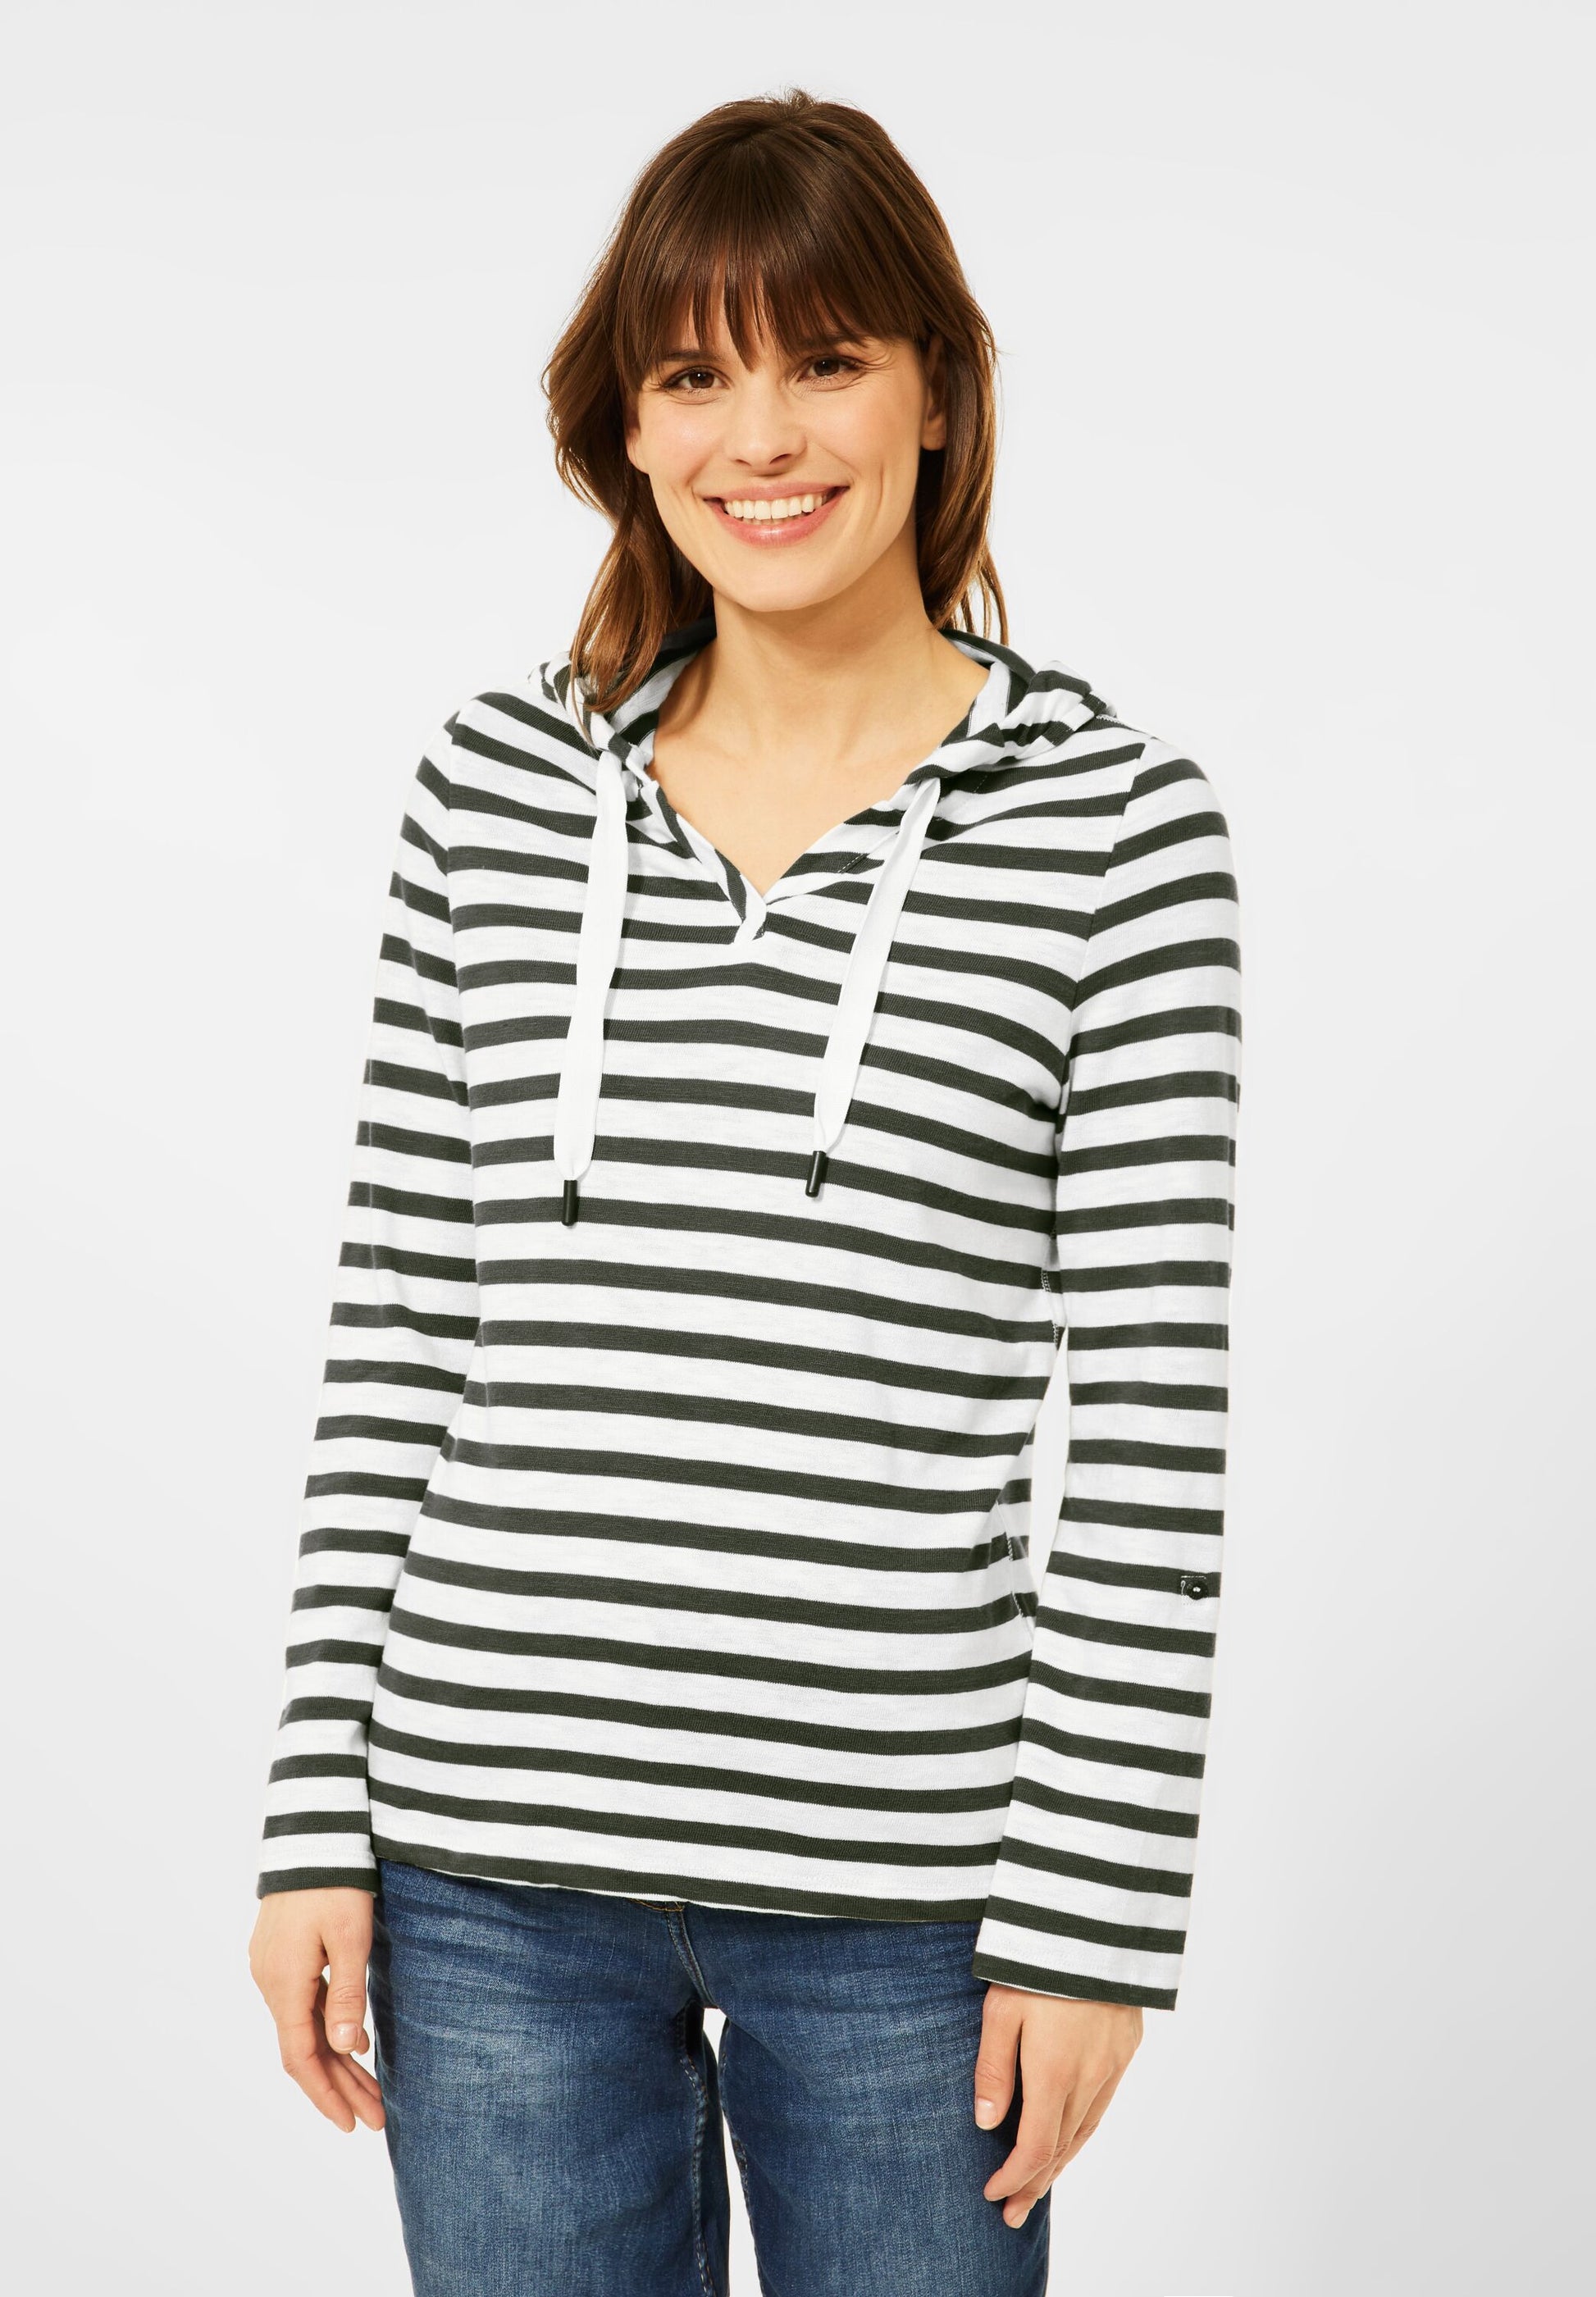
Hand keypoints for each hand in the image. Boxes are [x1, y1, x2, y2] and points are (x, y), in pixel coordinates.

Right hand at [249, 1886, 386, 2133]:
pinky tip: (355, 2041)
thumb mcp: (350, 1937)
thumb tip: (343, 2050)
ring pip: (304, 2028)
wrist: (314, 1833)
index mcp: (284, 1983)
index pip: (300, 2058)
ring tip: (373, 2090)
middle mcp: (270, 1980)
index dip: (325, 2096)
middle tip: (377, 2117)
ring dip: (337, 2060)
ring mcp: (272, 1966)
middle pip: (304, 2049)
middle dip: (340, 2087)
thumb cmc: (336, 1882)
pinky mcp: (281, 1953)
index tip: (352, 2125)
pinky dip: (328, 2028)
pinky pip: (303, 2004)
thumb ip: (346, 1994)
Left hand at [974, 1984, 1142, 2224]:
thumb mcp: (1001, 2009)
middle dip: (1034, 2183)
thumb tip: (986, 2125)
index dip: (1013, 2177)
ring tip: (1037, 2186)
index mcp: (1056, 2073)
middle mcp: (1090, 2077)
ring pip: (1086, 2130)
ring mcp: (1113, 2063)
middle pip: (1062, 2148)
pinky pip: (1103, 2104)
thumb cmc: (1038, 1961)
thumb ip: (994, 2070)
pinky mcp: (1126, 2046)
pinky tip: (1070, 2136)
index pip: (1035, 2147)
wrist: (1096, 1921)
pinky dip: (1082, 2130)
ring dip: (1060, 2162)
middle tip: (1012, 2213)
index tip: (992, 2193)